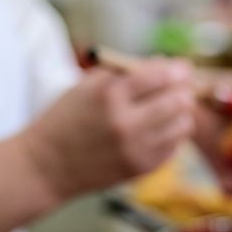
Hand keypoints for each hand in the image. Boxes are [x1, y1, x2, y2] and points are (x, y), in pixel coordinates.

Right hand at [19, 58, 195, 202]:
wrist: (47, 166)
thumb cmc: (67, 119)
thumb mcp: (86, 86)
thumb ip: (124, 72)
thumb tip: (166, 63)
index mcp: (108, 95)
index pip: (158, 75)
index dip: (177, 69)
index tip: (183, 67)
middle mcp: (125, 123)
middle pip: (177, 101)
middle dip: (184, 90)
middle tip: (184, 86)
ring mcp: (135, 149)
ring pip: (182, 125)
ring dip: (182, 113)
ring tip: (173, 108)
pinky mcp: (141, 168)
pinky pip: (174, 147)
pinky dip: (173, 134)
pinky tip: (162, 128)